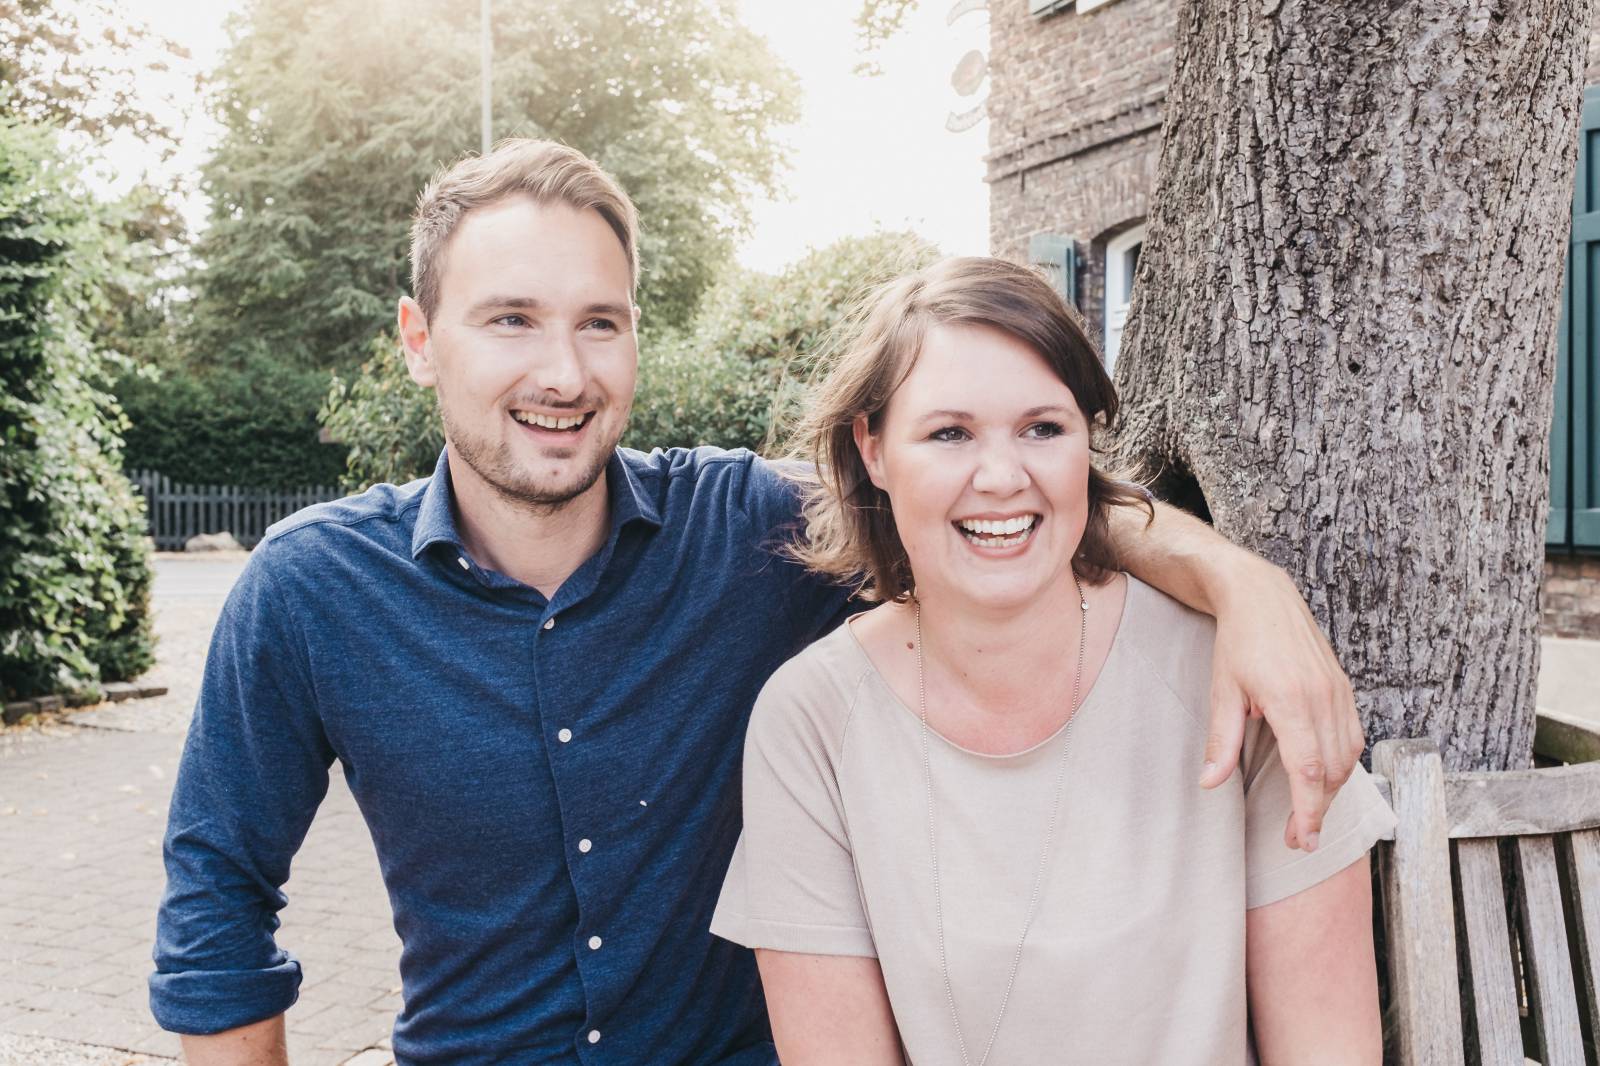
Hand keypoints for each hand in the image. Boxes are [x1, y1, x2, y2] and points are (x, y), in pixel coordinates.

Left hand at [1199, 563, 1364, 852]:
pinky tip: (1323, 778)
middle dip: (1318, 810)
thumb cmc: (1238, 642)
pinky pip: (1352, 736)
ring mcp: (1338, 691)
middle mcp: (1322, 697)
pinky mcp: (1343, 687)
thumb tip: (1210, 783)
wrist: (1262, 596)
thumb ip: (1220, 741)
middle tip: (1298, 838)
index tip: (1301, 837)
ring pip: (1347, 757)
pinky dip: (1342, 764)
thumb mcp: (1222, 690)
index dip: (1307, 809)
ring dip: (1331, 790)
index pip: (1308, 769)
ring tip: (1307, 813)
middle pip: (1332, 770)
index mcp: (1290, 699)